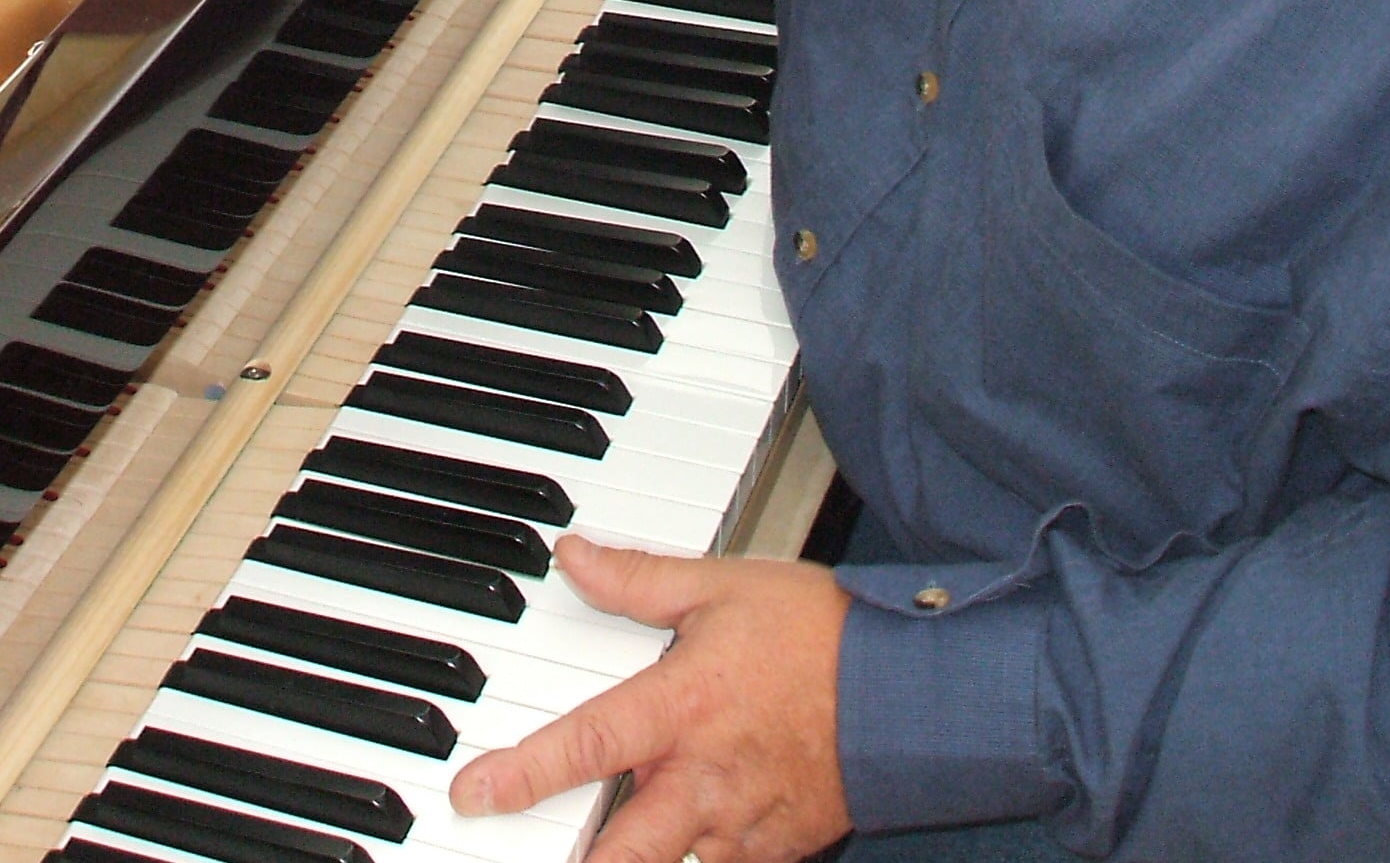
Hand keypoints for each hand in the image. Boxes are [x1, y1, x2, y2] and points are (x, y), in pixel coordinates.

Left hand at [450, 533, 854, 862]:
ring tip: (600, 850)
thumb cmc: (825, 634)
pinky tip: (685, 839)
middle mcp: (705, 777)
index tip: (474, 795)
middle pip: (622, 852)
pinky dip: (698, 859)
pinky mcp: (778, 849)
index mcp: (683, 707)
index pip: (584, 746)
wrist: (916, 688)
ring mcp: (743, 823)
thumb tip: (573, 556)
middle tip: (531, 857)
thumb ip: (639, 580)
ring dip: (633, 862)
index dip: (522, 774)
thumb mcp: (723, 586)